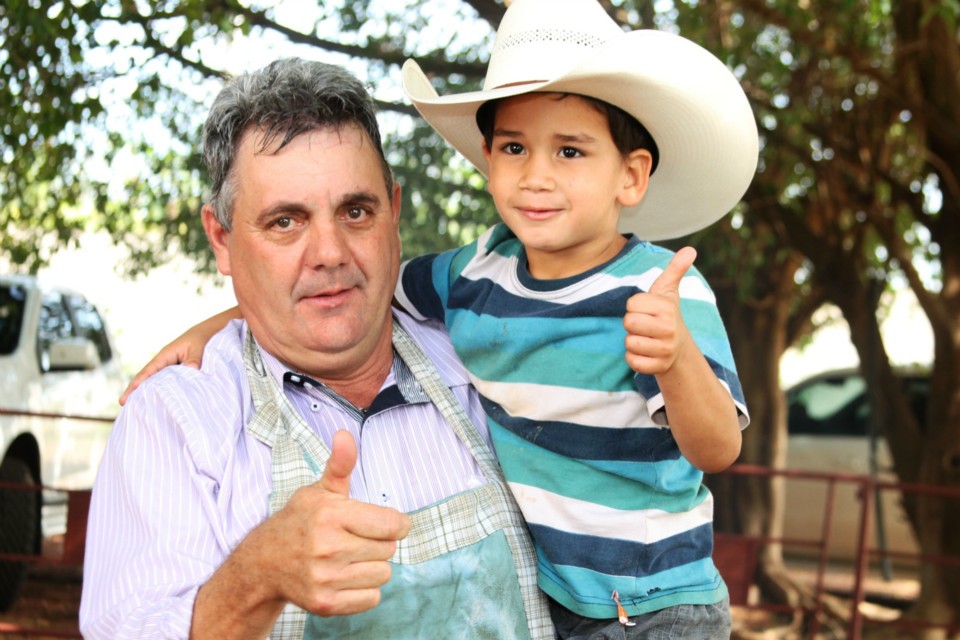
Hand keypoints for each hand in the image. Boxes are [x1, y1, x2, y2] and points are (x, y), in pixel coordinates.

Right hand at [118, 336, 202, 404]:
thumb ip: (194, 360)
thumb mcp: (197, 349)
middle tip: (121, 403)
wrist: (203, 334)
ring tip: (132, 406)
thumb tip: (191, 370)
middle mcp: (161, 362)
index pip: (148, 371)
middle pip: (144, 377)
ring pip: (151, 381)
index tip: (129, 392)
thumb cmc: (199, 340)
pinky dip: (155, 390)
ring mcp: (165, 367)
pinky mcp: (172, 372)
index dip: (138, 382)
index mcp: (164, 356)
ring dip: (142, 391)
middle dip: (133, 389)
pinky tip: (152, 401)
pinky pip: (161, 382)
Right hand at [191, 431, 411, 635]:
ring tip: (348, 557)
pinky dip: (364, 590)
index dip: (398, 524)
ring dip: (372, 566)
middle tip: (355, 539)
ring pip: (383, 574)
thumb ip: (340, 464)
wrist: (264, 563)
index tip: (390, 524)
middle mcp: (327, 547)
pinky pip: (372, 598)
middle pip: (389, 550)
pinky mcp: (324, 603)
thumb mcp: (320, 490)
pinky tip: (344, 577)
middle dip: (378, 543)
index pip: (392, 525)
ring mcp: (325, 577)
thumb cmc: (300, 521)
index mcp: (330, 514)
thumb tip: (344, 435)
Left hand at [623, 246, 696, 374]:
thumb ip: (675, 269)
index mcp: (668, 309)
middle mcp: (669, 329)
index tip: (648, 310)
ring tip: (647, 338)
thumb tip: (691, 249)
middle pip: (628, 323)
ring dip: (632, 341)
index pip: (631, 304)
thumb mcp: (669, 291)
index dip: (635, 307)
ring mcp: (665, 350)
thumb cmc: (666, 315)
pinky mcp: (658, 367)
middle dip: (632, 324)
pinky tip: (646, 353)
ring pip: (628, 342)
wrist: (678, 349)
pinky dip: (633, 358)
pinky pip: (631, 360)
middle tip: (646, 325)